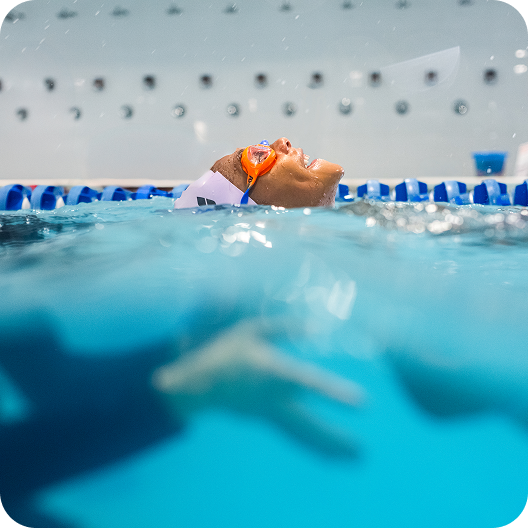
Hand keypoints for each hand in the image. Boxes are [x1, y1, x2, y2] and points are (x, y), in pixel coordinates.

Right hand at [152, 319, 363, 458]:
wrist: (195, 383)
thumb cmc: (223, 351)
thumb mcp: (251, 329)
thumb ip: (283, 328)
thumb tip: (315, 328)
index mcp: (270, 372)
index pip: (308, 383)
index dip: (333, 393)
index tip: (361, 403)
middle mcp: (272, 398)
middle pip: (308, 422)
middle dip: (334, 437)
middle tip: (362, 453)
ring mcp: (267, 412)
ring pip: (302, 433)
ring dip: (327, 446)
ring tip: (354, 457)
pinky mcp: (265, 418)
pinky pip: (293, 433)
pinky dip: (312, 443)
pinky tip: (328, 451)